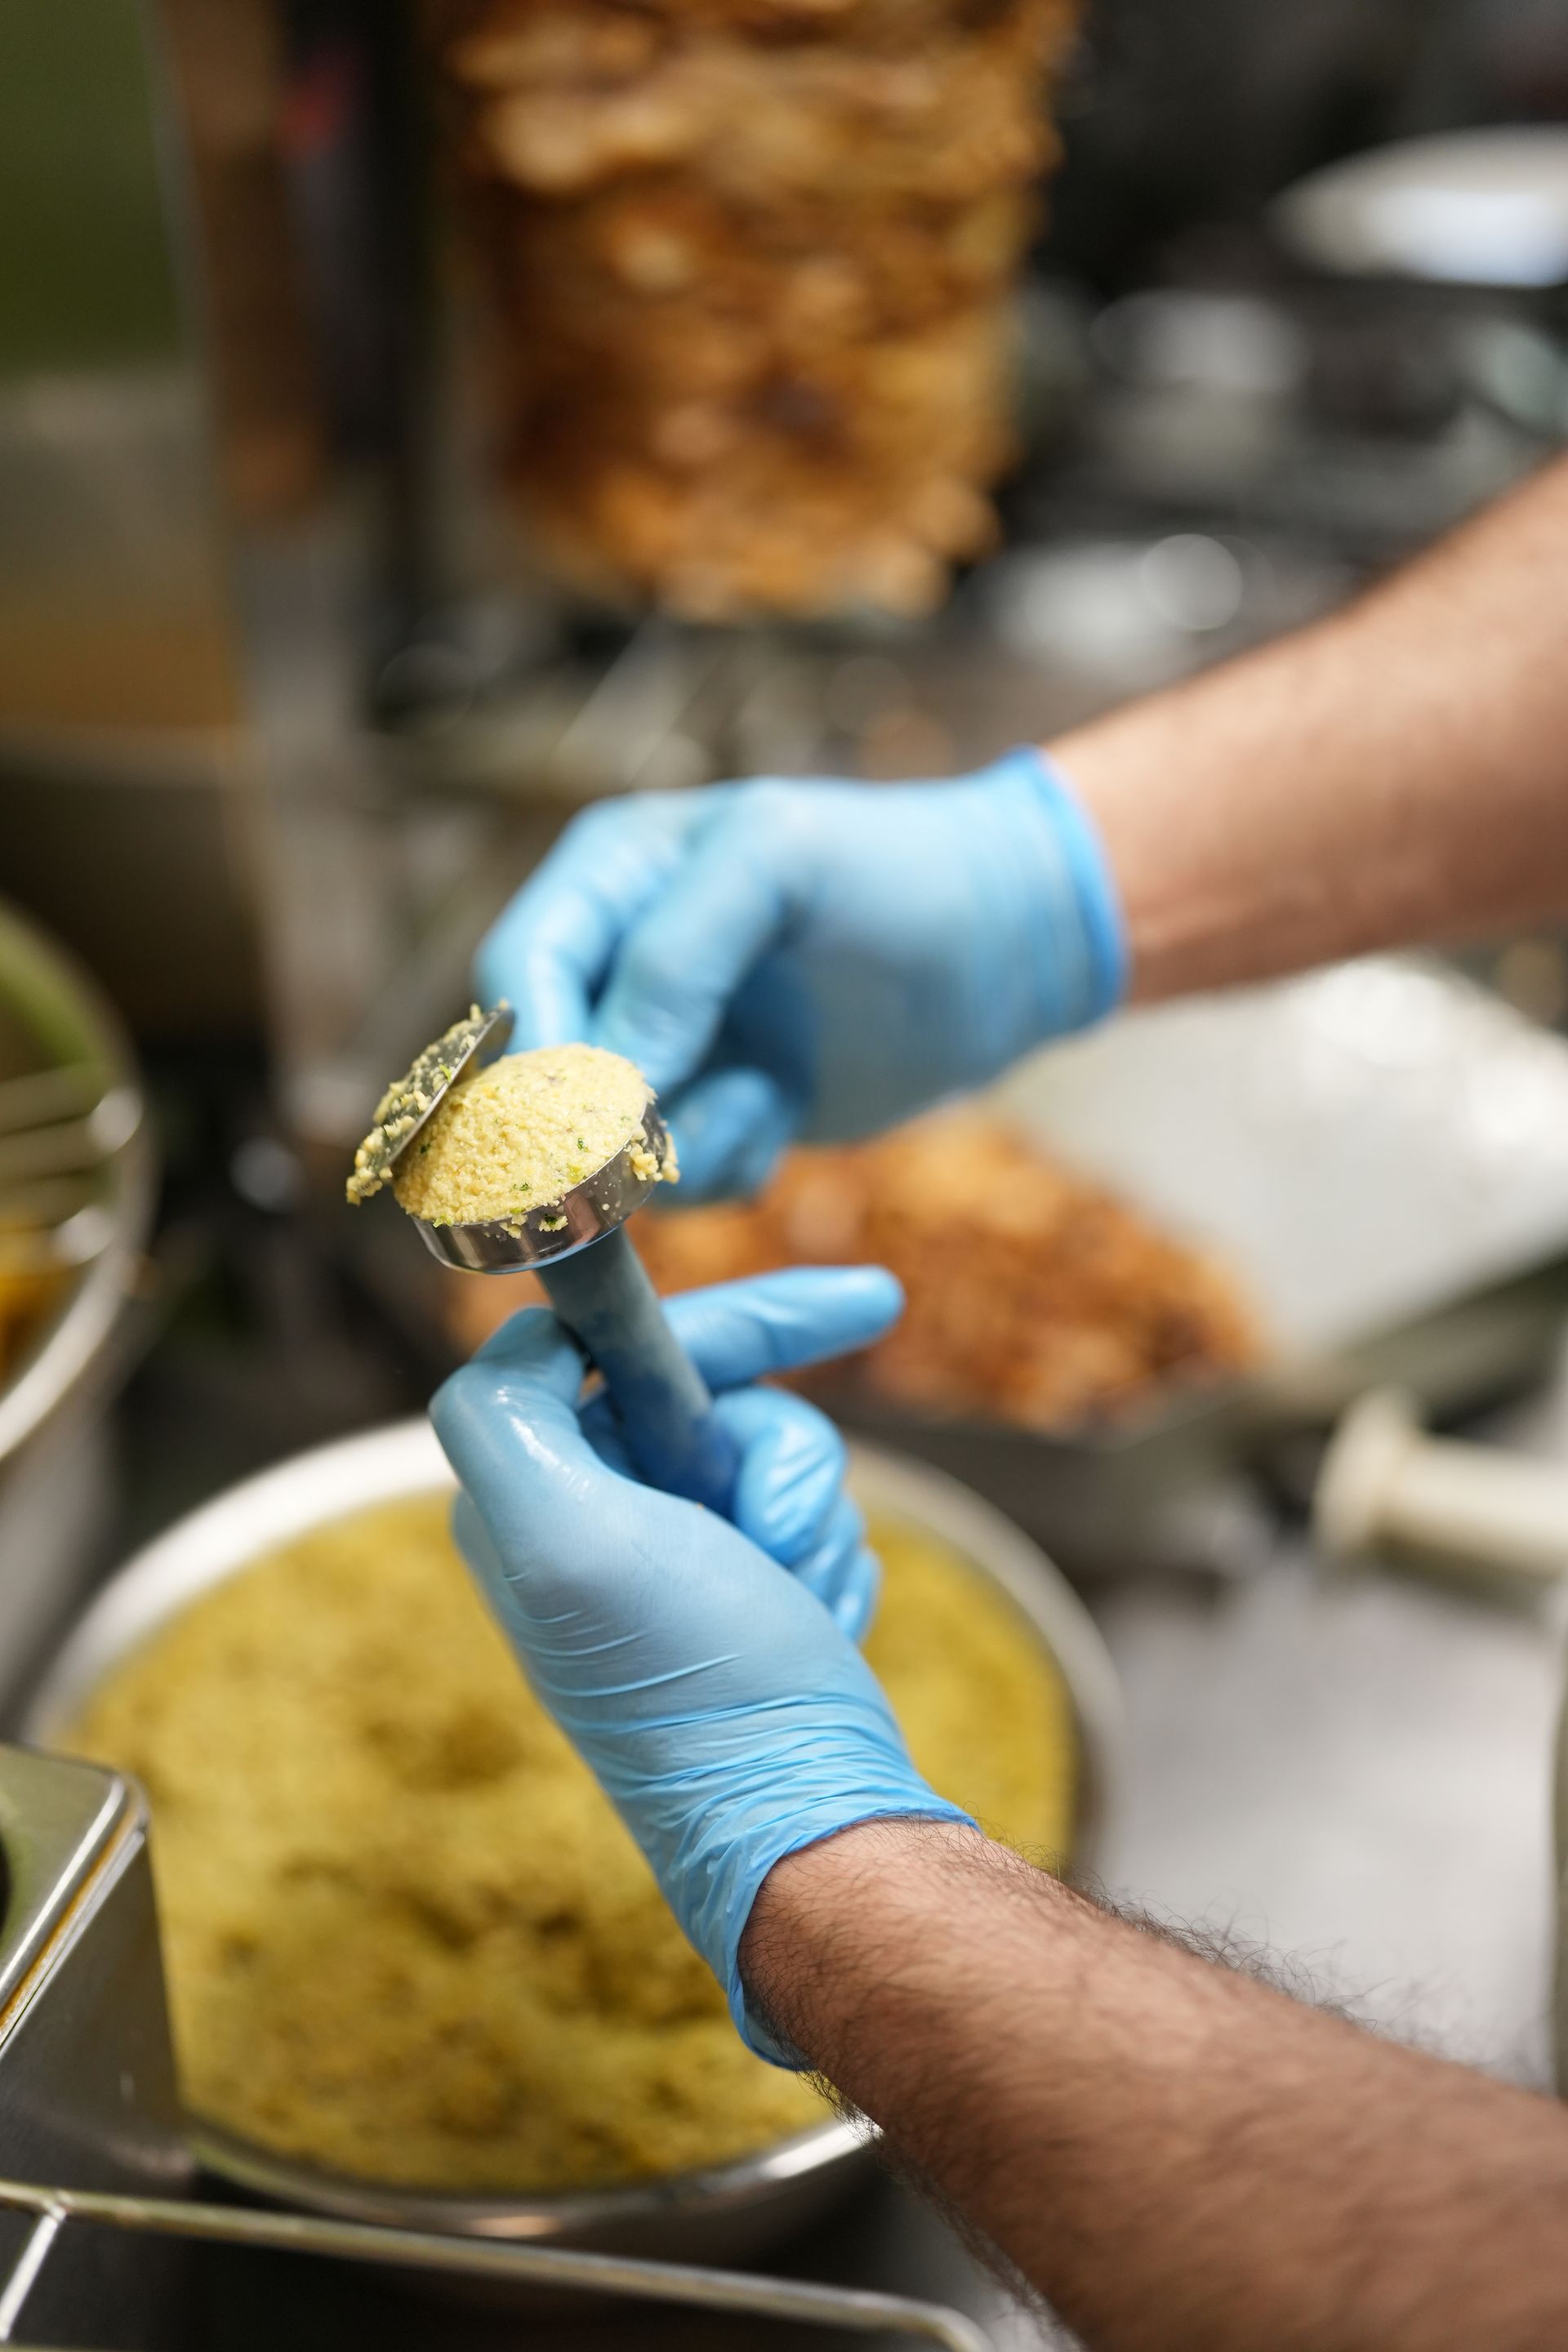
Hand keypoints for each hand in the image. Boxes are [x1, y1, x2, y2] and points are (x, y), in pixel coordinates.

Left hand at [430, 1267, 969, 2060]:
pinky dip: (830, 1561)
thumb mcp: (565, 1538)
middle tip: (797, 1524)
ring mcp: (666, 1553)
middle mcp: (584, 1514)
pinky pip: (807, 1515)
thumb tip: (530, 1334)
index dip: (733, 1318)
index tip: (856, 1306)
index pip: (619, 1343)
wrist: (804, 1816)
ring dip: (810, 1516)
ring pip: (773, 1452)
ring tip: (797, 1591)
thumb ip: (504, 1416)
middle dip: (781, 1455)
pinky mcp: (735, 1588)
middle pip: (712, 1395)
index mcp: (528, 1489)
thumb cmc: (695, 1680)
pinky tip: (817, 1621)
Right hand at [478, 748, 1124, 1197]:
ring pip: (603, 1146)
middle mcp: (615, 966)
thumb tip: (596, 1081)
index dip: (536, 1050)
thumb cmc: (899, 874)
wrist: (1009, 947)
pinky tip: (783, 1109)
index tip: (583, 1119)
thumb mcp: (780, 866)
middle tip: (660, 1145)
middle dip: (603, 1121)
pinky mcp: (715, 1115)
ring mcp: (665, 1050)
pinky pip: (676, 1180)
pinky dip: (728, 1161)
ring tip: (767, 1091)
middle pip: (541, 1076)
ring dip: (681, 1143)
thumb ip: (674, 955)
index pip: (518, 972)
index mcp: (607, 877)